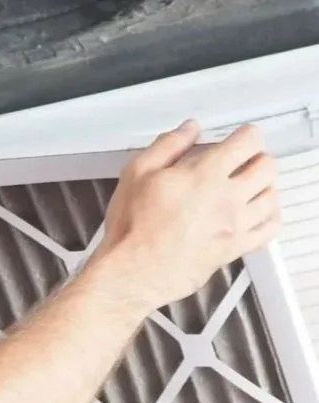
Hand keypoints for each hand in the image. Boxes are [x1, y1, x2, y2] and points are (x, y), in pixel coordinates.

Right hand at [95, 121, 281, 312]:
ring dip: (263, 188)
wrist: (132, 273)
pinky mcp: (234, 248)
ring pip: (271, 197)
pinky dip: (268, 218)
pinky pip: (269, 230)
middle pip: (267, 166)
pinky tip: (256, 216)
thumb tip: (188, 130)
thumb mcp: (137, 174)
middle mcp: (227, 197)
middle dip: (256, 160)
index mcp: (206, 174)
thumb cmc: (132, 229)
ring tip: (249, 189)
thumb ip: (167, 145)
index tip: (239, 139)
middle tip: (242, 164)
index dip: (245, 135)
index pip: (248, 141)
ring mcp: (234, 224)